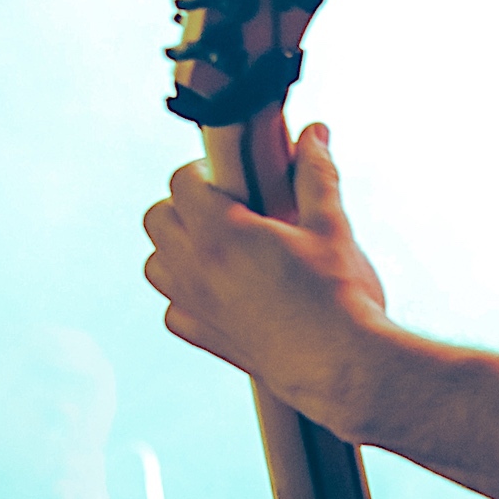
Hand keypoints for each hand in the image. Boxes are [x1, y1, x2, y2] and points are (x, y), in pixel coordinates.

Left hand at [143, 123, 391, 435]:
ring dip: (176, 248)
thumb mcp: (331, 226)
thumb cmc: (338, 295)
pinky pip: (172, 308)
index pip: (180, 181)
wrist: (342, 365)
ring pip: (155, 264)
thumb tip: (315, 133)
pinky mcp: (202, 336)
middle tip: (224, 209)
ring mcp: (194, 305)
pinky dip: (186, 295)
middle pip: (156, 218)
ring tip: (218, 248)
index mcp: (222, 232)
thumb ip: (316, 174)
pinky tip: (223, 292)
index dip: (202, 171)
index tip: (230, 177)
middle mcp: (196, 267)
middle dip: (183, 205)